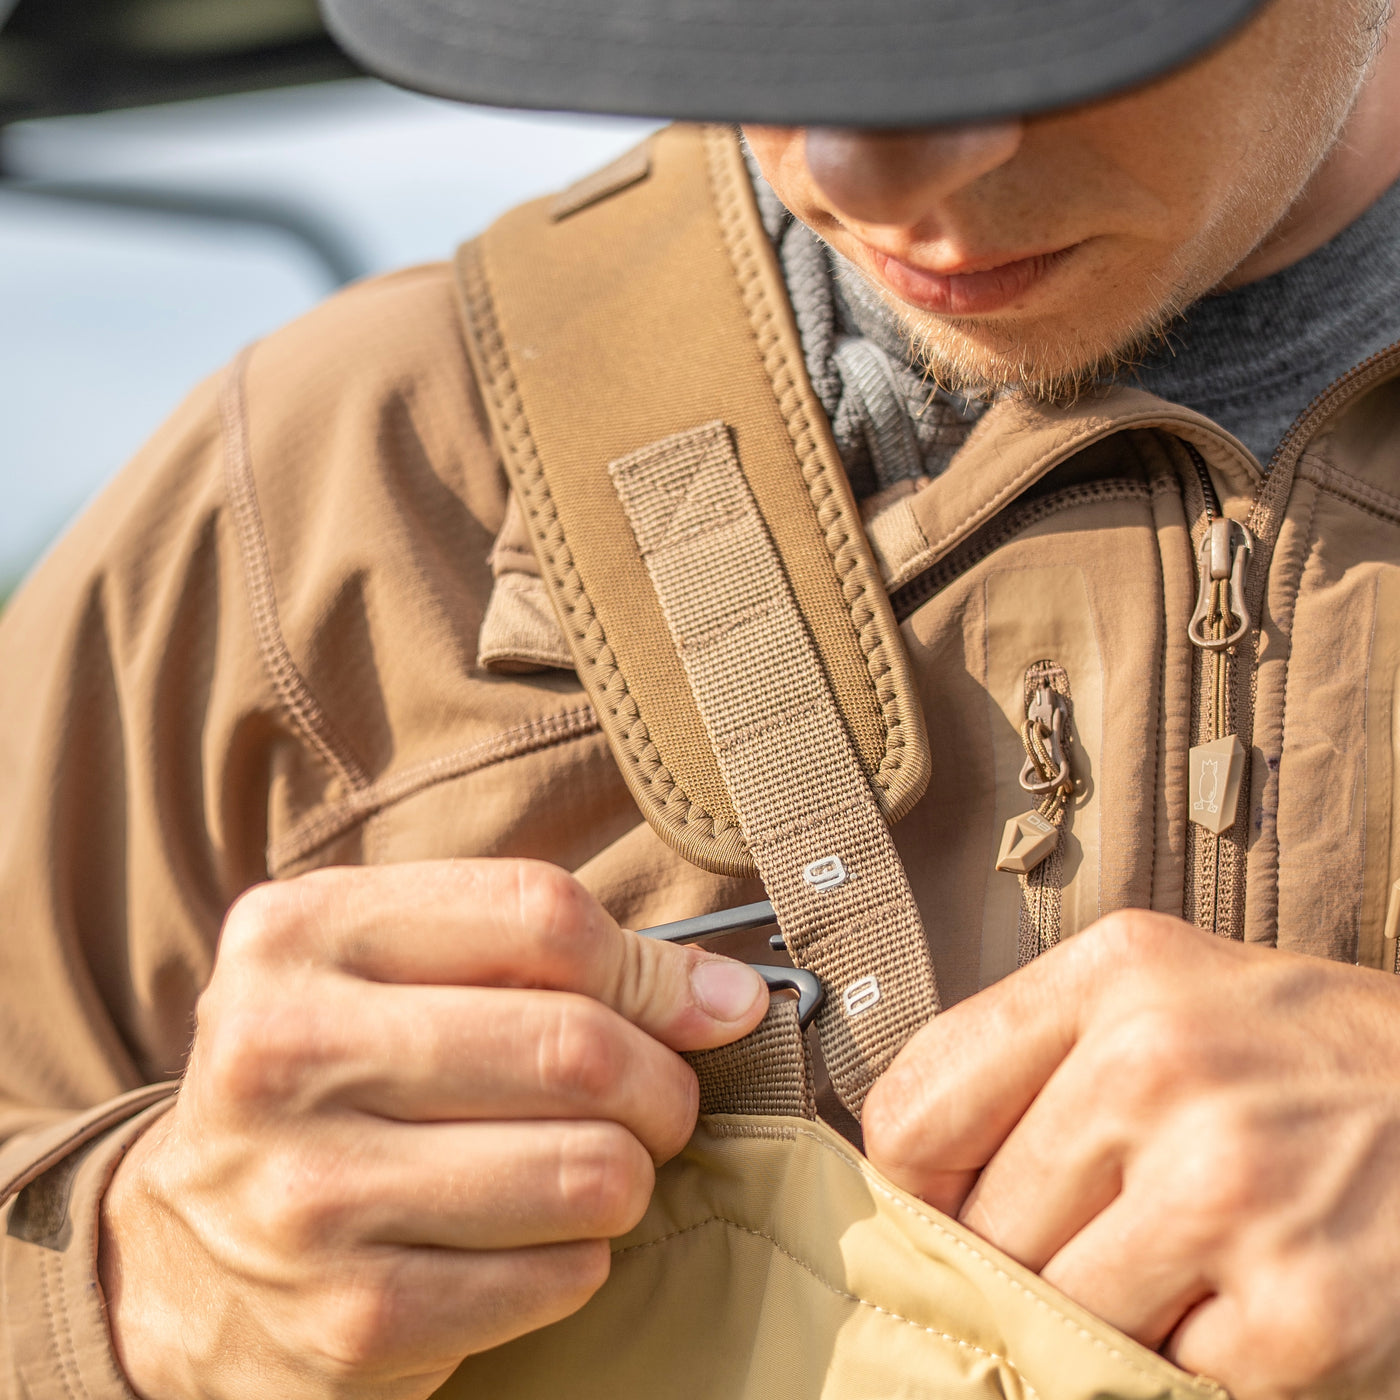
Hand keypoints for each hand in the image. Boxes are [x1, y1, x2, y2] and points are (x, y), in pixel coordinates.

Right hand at [98, 860, 767, 1399]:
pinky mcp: (352, 1320)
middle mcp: (284, 1052)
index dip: (651, 967)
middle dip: (662, 1084)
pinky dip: (581, 1256)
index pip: (540, 916)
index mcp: (299, 934)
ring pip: (589, 1169)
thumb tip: (725, 999)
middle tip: (661, 1103)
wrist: (178, 1254)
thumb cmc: (326, 1077)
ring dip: (628, 1174)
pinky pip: (562, 1275)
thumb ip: (541, 955)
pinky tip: (531, 1237)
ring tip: (592, 1167)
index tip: (704, 1006)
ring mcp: (312, 1195)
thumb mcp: (390, 970)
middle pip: (575, 1047)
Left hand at [863, 912, 1399, 1399]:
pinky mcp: (1299, 1314)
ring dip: (1107, 1311)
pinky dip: (1195, 1359)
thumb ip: (1036, 1059)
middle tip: (1107, 1229)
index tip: (951, 1200)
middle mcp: (1159, 1066)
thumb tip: (911, 1172)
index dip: (918, 1180)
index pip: (914, 1111)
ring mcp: (1229, 1190)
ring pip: (1057, 1314)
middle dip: (1025, 1255)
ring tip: (1179, 1259)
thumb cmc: (1305, 1054)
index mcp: (1113, 975)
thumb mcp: (1166, 993)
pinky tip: (1250, 1292)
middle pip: (984, 1230)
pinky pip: (1162, 1379)